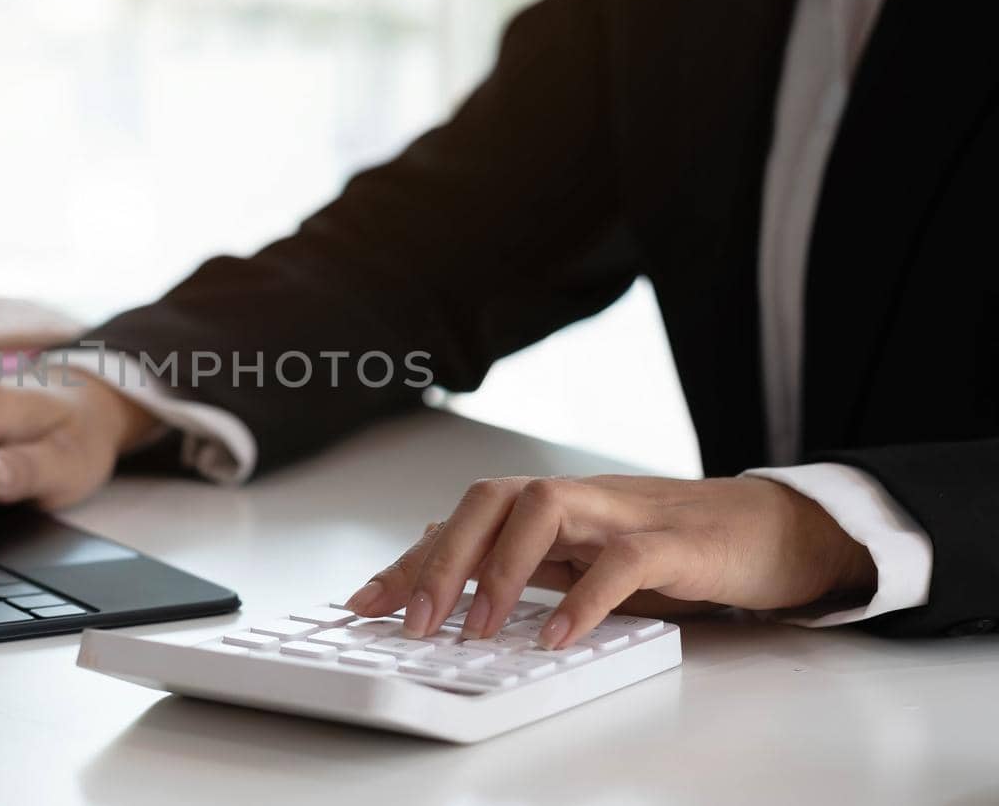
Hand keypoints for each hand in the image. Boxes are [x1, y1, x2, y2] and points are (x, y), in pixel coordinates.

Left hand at [344, 475, 876, 648]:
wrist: (773, 530)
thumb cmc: (674, 545)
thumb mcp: (584, 557)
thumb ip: (522, 563)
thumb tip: (445, 572)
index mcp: (549, 507)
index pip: (463, 521)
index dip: (409, 560)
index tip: (363, 605)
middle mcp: (576, 498)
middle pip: (489, 500)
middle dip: (441, 560)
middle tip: (412, 624)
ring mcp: (624, 512)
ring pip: (542, 509)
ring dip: (501, 571)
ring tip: (480, 631)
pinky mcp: (675, 542)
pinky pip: (621, 560)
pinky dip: (584, 598)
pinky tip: (558, 638)